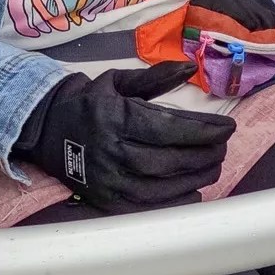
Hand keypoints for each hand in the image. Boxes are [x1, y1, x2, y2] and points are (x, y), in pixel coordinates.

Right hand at [12, 62, 234, 212]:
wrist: (46, 129)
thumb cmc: (88, 102)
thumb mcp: (117, 81)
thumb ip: (154, 77)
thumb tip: (189, 67)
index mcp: (113, 117)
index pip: (167, 128)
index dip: (203, 130)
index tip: (228, 127)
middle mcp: (110, 151)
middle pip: (169, 159)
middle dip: (204, 154)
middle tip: (224, 147)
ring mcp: (108, 180)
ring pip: (162, 185)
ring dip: (196, 177)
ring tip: (215, 166)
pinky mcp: (107, 200)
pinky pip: (148, 206)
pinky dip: (176, 201)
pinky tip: (195, 191)